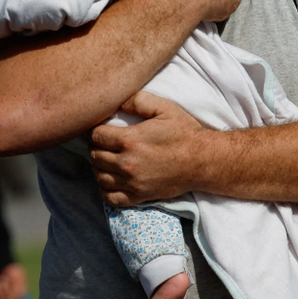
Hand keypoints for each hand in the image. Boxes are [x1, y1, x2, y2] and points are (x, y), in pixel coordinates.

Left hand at [89, 91, 206, 206]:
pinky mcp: (139, 196)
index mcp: (130, 140)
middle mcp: (127, 163)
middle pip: (95, 156)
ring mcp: (132, 182)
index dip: (95, 130)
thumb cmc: (184, 133)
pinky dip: (105, 189)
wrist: (202, 161)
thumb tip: (119, 102)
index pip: (96, 136)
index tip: (101, 129)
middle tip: (104, 143)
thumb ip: (140, 101)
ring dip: (99, 167)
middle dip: (96, 147)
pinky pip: (111, 197)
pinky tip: (111, 180)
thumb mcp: (165, 108)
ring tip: (107, 159)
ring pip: (99, 176)